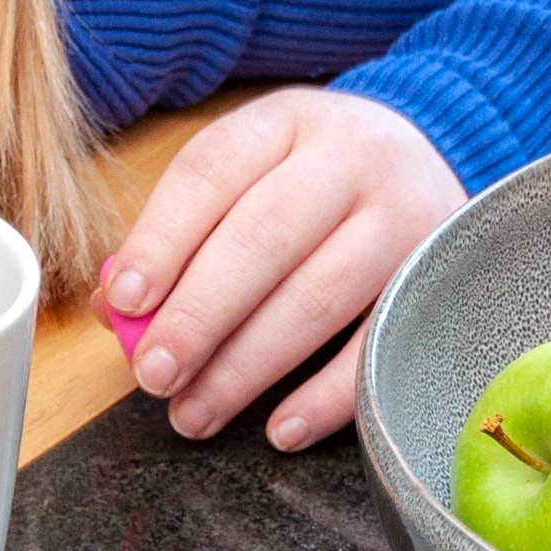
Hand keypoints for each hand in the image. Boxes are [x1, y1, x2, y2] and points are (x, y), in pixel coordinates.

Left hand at [95, 89, 465, 449]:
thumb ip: (180, 235)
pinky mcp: (437, 278)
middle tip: (152, 374)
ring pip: (318, 297)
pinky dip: (326, 396)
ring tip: (194, 413)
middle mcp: (350, 158)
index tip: (125, 301)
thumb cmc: (310, 181)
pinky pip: (377, 345)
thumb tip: (114, 311)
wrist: (433, 160)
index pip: (211, 170)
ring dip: (247, 367)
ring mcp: (404, 216)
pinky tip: (280, 428)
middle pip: (264, 238)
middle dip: (199, 315)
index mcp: (284, 122)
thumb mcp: (249, 175)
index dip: (161, 239)